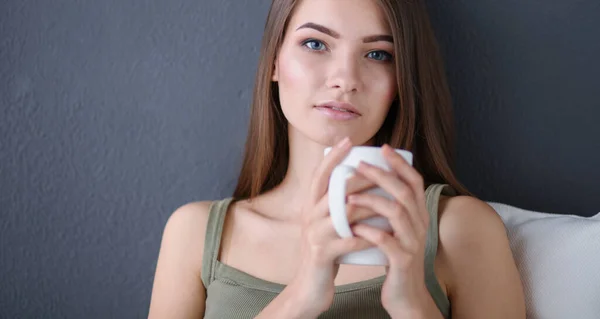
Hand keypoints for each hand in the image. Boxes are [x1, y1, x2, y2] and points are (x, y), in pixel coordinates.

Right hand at [281, 137, 376, 316]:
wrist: (309, 286)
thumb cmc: (325, 250)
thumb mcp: (325, 224)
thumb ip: (334, 204)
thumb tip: (356, 178)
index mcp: (310, 206)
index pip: (319, 175)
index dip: (333, 157)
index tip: (349, 140)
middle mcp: (309, 216)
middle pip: (335, 190)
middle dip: (360, 179)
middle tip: (382, 170)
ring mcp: (315, 235)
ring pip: (345, 214)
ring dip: (370, 206)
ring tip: (390, 200)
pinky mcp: (323, 254)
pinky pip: (351, 241)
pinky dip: (370, 236)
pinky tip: (385, 234)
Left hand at [347, 144, 435, 316]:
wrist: (406, 296)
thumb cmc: (396, 259)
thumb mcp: (399, 231)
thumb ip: (392, 210)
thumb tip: (373, 181)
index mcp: (419, 215)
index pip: (415, 182)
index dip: (400, 163)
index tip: (383, 148)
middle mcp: (420, 225)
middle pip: (405, 192)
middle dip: (381, 175)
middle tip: (359, 164)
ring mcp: (413, 243)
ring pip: (397, 213)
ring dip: (371, 201)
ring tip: (348, 196)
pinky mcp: (402, 261)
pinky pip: (386, 241)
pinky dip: (369, 231)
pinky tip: (354, 226)